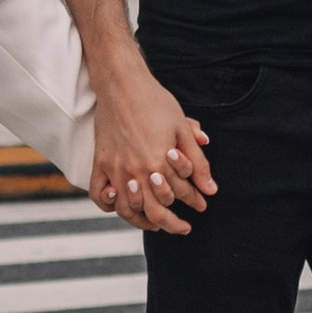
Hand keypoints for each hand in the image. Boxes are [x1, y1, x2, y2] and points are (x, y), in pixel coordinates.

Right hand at [89, 65, 215, 235]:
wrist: (122, 84)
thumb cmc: (156, 103)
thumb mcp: (183, 129)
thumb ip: (198, 162)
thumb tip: (211, 189)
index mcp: (160, 162)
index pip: (181, 194)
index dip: (195, 200)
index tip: (203, 204)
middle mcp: (137, 171)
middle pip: (155, 211)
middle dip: (173, 223)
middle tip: (184, 227)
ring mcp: (116, 169)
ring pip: (128, 209)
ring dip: (143, 221)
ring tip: (156, 225)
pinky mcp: (100, 163)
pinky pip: (100, 195)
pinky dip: (110, 206)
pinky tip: (123, 207)